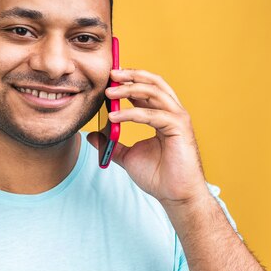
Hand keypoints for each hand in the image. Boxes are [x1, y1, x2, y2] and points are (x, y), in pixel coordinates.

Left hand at [87, 69, 209, 206]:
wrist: (175, 196)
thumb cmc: (158, 176)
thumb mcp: (127, 155)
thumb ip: (111, 143)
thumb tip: (92, 135)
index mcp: (162, 115)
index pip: (147, 88)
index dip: (129, 80)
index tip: (108, 77)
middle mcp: (172, 112)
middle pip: (152, 83)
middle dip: (131, 75)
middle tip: (110, 74)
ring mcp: (178, 119)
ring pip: (153, 93)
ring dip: (129, 90)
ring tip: (108, 92)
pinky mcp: (179, 129)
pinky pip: (152, 115)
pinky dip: (131, 114)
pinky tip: (113, 117)